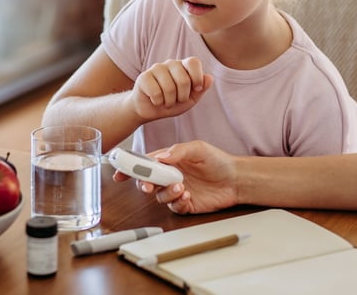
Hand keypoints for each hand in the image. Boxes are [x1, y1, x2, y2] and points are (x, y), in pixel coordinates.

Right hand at [115, 141, 238, 213]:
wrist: (236, 179)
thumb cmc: (217, 160)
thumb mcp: (198, 148)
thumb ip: (177, 152)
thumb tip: (159, 157)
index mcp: (170, 161)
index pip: (146, 164)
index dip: (131, 168)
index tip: (120, 173)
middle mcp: (171, 176)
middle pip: (148, 182)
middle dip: (145, 184)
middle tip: (149, 185)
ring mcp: (177, 191)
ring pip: (160, 196)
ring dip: (166, 193)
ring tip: (180, 187)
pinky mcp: (186, 204)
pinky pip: (174, 206)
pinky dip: (177, 202)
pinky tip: (187, 195)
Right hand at [131, 57, 213, 120]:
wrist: (149, 110)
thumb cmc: (172, 102)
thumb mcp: (190, 99)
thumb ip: (201, 89)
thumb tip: (209, 78)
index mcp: (183, 66)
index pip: (194, 62)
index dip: (197, 77)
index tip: (197, 89)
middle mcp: (170, 63)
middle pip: (184, 80)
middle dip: (182, 97)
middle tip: (176, 100)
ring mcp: (156, 68)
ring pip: (169, 88)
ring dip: (169, 102)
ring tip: (165, 102)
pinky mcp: (144, 77)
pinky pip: (156, 92)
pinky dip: (158, 102)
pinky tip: (155, 100)